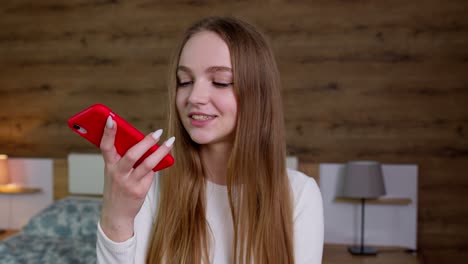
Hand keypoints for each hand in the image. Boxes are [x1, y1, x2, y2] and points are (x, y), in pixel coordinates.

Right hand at [99, 116, 174, 241]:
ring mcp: (129, 183)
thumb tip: (144, 142)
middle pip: (132, 154)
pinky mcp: (139, 190)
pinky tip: (162, 159)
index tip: (111, 119)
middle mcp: (117, 174)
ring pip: (147, 164)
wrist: (116, 215)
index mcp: (109, 166)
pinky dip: (156, 165)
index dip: (108, 133)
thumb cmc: (116, 188)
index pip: (105, 147)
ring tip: (170, 141)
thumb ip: (124, 158)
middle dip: (146, 141)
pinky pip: (151, 174)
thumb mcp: (114, 172)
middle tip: (157, 132)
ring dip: (160, 151)